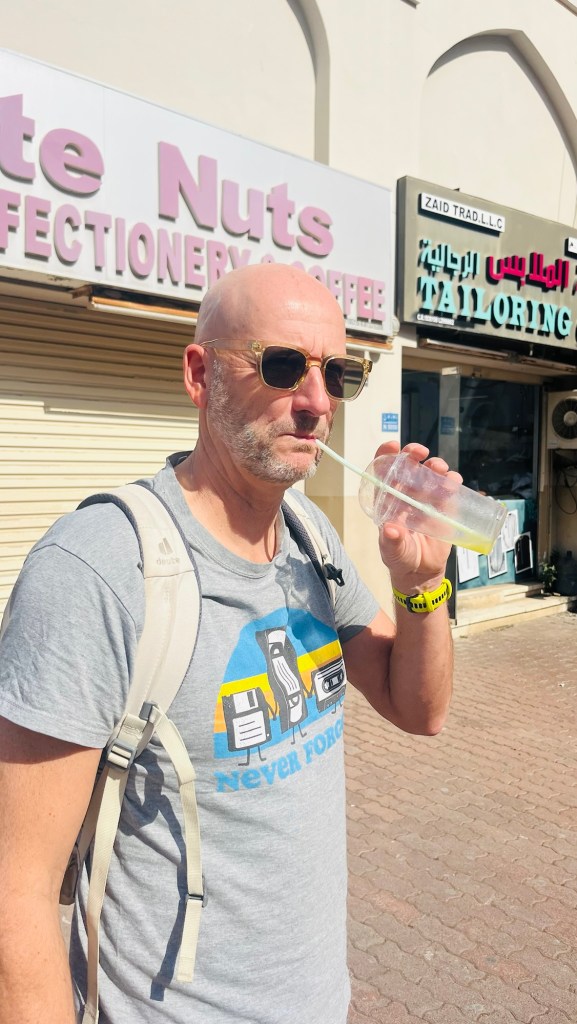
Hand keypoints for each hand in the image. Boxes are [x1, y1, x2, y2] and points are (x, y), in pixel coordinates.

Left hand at [374, 440, 461, 593]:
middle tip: (420, 452)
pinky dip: (452, 481)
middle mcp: (406, 495)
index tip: (393, 446)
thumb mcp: (394, 552)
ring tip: (440, 469)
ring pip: (430, 475)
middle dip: (414, 455)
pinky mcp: (444, 507)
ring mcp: (426, 499)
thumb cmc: (401, 559)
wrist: (422, 572)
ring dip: (435, 466)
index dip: (386, 456)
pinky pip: (449, 489)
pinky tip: (454, 481)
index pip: (383, 472)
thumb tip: (390, 529)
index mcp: (388, 500)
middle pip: (409, 467)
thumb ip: (392, 542)